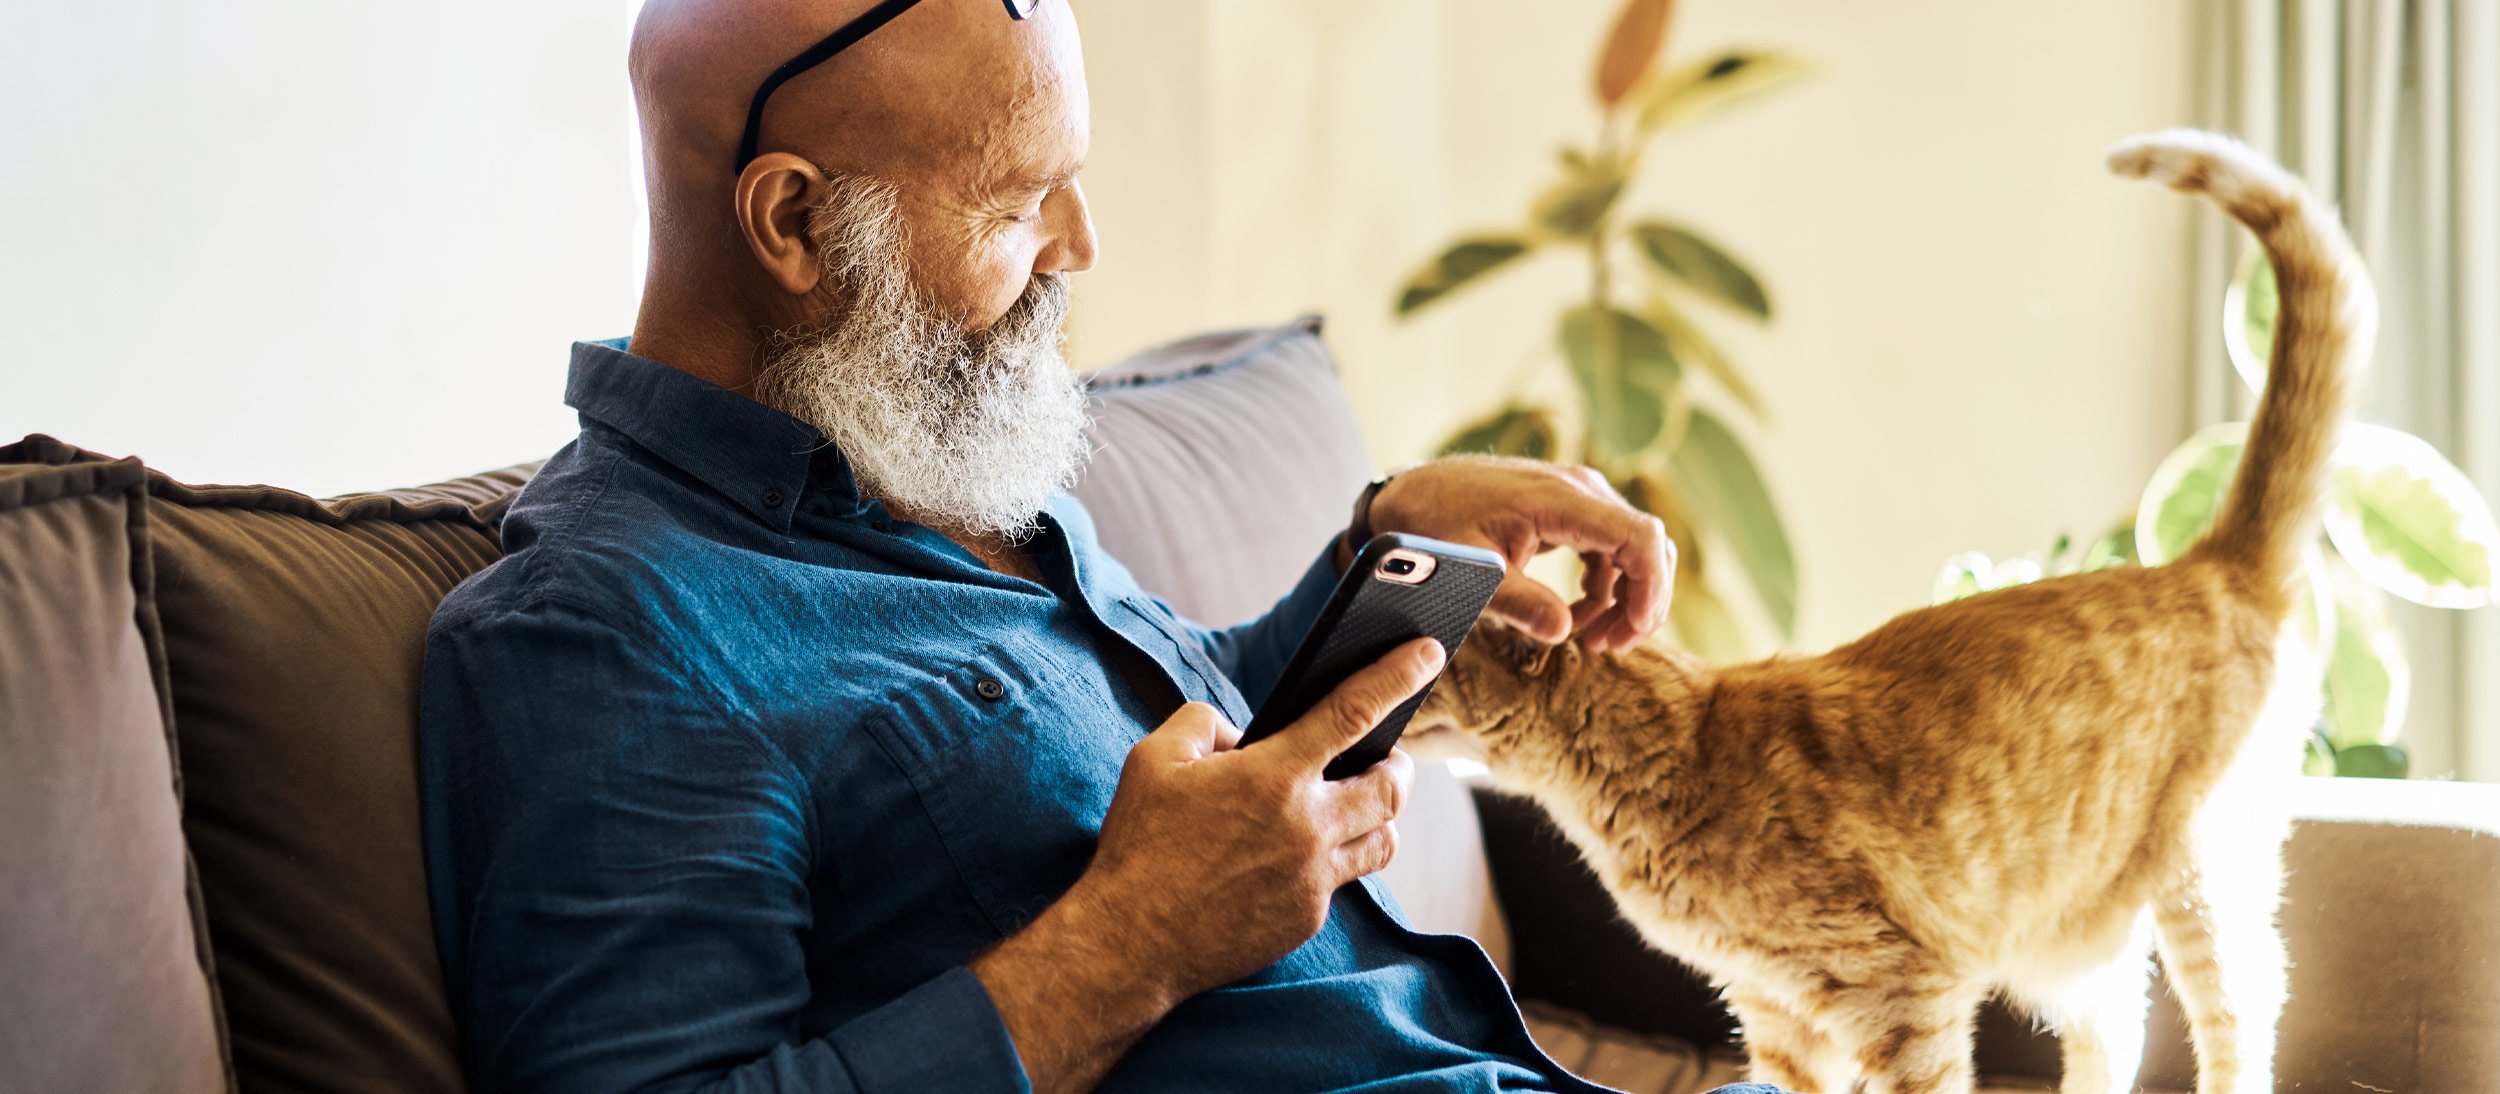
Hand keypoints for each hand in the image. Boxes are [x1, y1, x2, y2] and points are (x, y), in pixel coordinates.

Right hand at [970, 638, 1437, 1090]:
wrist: (1130, 942)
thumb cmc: (1139, 844)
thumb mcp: (1153, 759)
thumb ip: (1204, 723)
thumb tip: (1242, 736)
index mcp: (1272, 776)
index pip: (1354, 712)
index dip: (1398, 676)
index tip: (1429, 652)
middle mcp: (1306, 827)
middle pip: (1392, 787)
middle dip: (1398, 766)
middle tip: (1387, 757)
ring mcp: (1312, 878)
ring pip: (1384, 841)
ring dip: (1379, 817)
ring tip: (1355, 806)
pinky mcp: (1306, 919)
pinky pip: (1341, 881)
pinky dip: (1331, 861)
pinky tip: (1298, 856)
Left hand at [1366, 454, 1673, 651]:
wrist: (1411, 493)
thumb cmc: (1436, 525)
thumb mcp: (1473, 570)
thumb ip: (1517, 601)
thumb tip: (1561, 632)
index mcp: (1562, 500)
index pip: (1640, 537)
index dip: (1651, 586)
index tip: (1634, 630)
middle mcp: (1580, 491)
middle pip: (1646, 545)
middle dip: (1640, 600)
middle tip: (1612, 646)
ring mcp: (1576, 497)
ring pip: (1630, 549)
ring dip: (1622, 597)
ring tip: (1593, 641)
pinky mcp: (1568, 510)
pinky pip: (1607, 548)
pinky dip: (1603, 586)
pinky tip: (1577, 616)